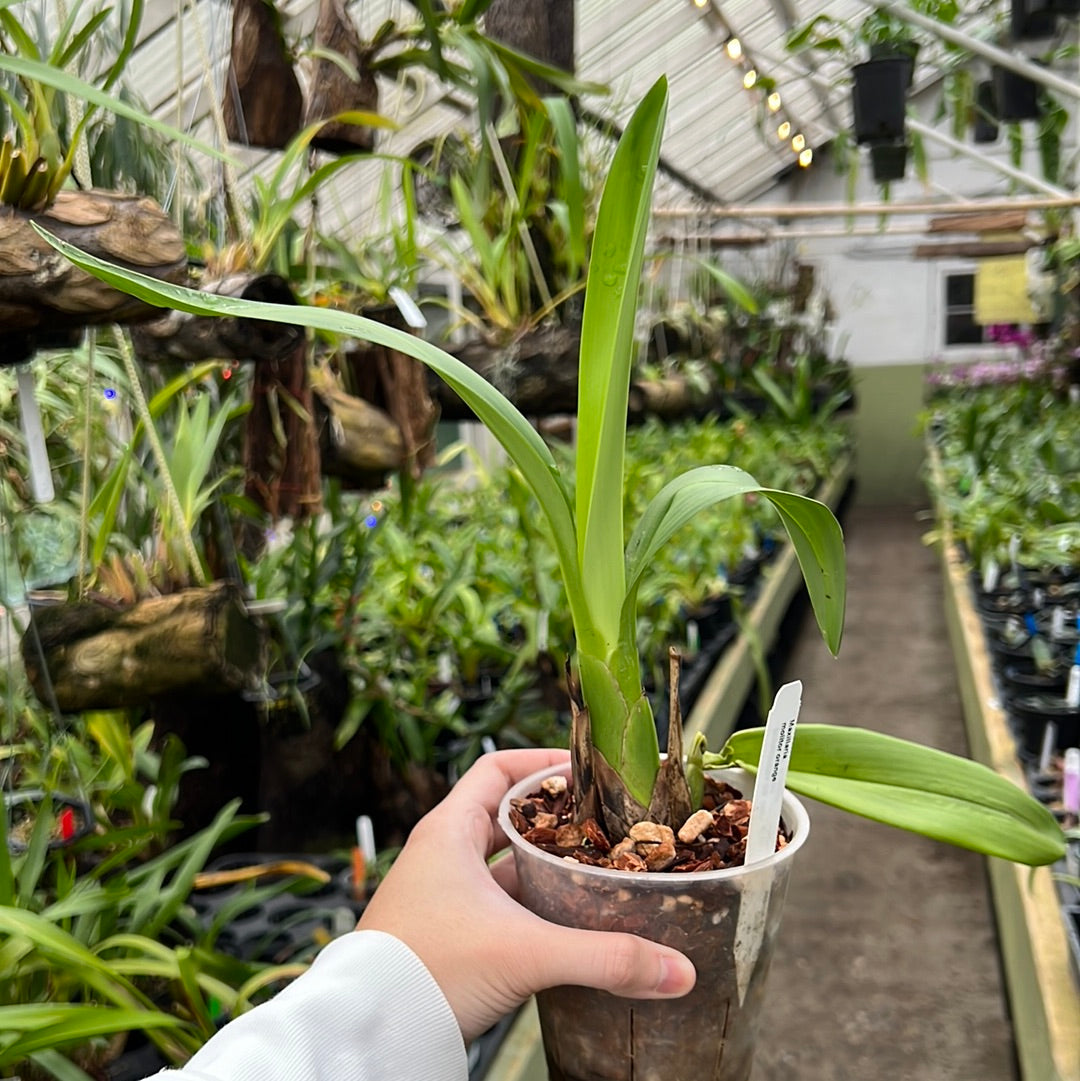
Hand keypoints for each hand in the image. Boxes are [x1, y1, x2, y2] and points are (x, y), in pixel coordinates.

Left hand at [357, 748, 695, 1041]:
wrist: (370, 1032)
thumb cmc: (426, 972)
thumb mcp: (525, 952)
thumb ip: (604, 958)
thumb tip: (677, 970)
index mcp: (449, 832)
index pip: (496, 768)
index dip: (540, 762)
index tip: (584, 767)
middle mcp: (441, 855)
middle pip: (505, 815)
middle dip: (554, 819)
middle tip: (601, 822)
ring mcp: (441, 895)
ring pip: (501, 865)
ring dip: (543, 867)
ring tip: (593, 871)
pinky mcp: (445, 934)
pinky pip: (496, 904)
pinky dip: (529, 906)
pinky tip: (562, 924)